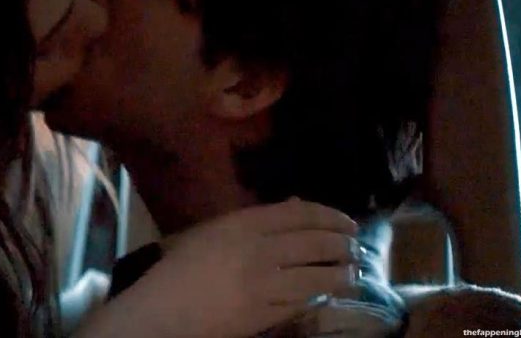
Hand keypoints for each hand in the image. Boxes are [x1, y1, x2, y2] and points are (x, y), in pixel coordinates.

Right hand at [76, 199, 359, 337]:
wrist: (165, 308)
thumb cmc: (181, 266)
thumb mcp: (213, 231)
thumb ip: (255, 218)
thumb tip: (298, 206)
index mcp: (242, 223)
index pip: (300, 214)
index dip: (330, 216)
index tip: (347, 222)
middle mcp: (258, 249)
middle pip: (315, 242)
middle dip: (343, 244)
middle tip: (355, 248)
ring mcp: (264, 284)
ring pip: (317, 275)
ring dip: (341, 273)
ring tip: (351, 273)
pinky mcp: (265, 314)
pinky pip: (302, 302)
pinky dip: (318, 296)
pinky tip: (324, 293)